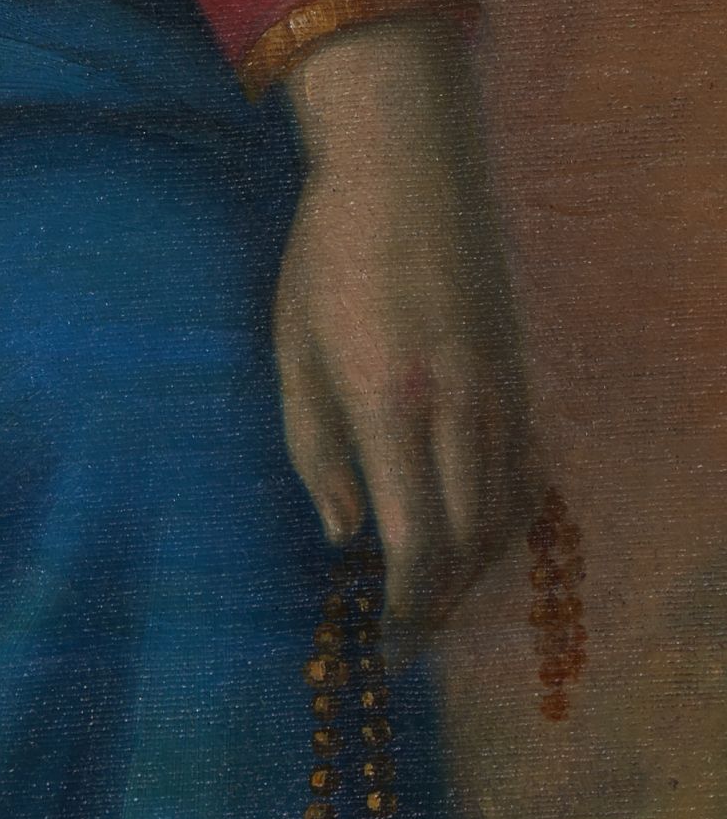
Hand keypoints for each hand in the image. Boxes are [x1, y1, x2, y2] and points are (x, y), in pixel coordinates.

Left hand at [274, 15, 533, 635]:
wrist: (408, 169)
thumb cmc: (329, 254)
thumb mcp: (293, 347)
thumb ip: (314, 449)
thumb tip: (345, 535)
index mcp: (392, 404)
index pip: (415, 545)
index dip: (407, 611)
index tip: (388, 649)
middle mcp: (461, 410)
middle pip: (468, 547)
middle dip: (439, 606)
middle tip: (407, 641)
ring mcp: (503, 395)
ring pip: (505, 518)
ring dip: (472, 570)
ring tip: (431, 597)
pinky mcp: (523, 379)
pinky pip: (525, 477)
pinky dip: (501, 522)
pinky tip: (470, 535)